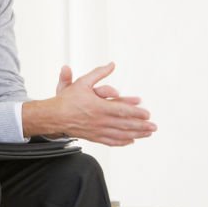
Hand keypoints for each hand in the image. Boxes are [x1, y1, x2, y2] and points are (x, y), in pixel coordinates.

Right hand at [24, 62, 155, 146]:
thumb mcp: (83, 82)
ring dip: (136, 135)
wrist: (53, 116)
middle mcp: (100, 120)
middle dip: (141, 126)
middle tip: (154, 127)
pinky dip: (122, 142)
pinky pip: (111, 141)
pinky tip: (130, 141)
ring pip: (120, 135)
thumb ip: (99, 73)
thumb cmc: (67, 100)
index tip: (148, 114)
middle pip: (125, 125)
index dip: (137, 113)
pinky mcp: (93, 137)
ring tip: (147, 134)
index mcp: (99, 107)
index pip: (123, 111)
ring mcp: (97, 130)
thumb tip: (111, 64)